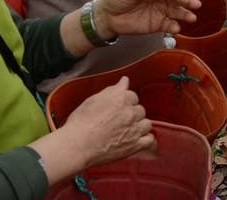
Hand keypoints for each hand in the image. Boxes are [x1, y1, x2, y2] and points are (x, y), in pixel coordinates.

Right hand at [31, 77, 153, 181]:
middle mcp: (130, 112)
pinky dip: (146, 140)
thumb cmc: (80, 124)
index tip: (120, 108)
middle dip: (132, 114)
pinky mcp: (135, 145)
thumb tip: (124, 81)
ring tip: (127, 131)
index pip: (133, 96)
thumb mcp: (94, 99)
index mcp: (121, 98)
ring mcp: (134, 129)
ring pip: (146, 124)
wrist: (76, 146)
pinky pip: (149, 140)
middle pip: (140, 110)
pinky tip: (140, 140)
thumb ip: (113, 89)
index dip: (126, 102)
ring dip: (139, 126)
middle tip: (120, 121)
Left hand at [93, 0, 199, 39]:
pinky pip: (168, 25)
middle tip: (196, 5)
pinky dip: (174, 27)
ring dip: (184, 15)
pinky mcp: (157, 24)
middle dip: (187, 2)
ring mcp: (159, 11)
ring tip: (192, 18)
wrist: (107, 18)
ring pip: (176, 12)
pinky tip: (176, 28)